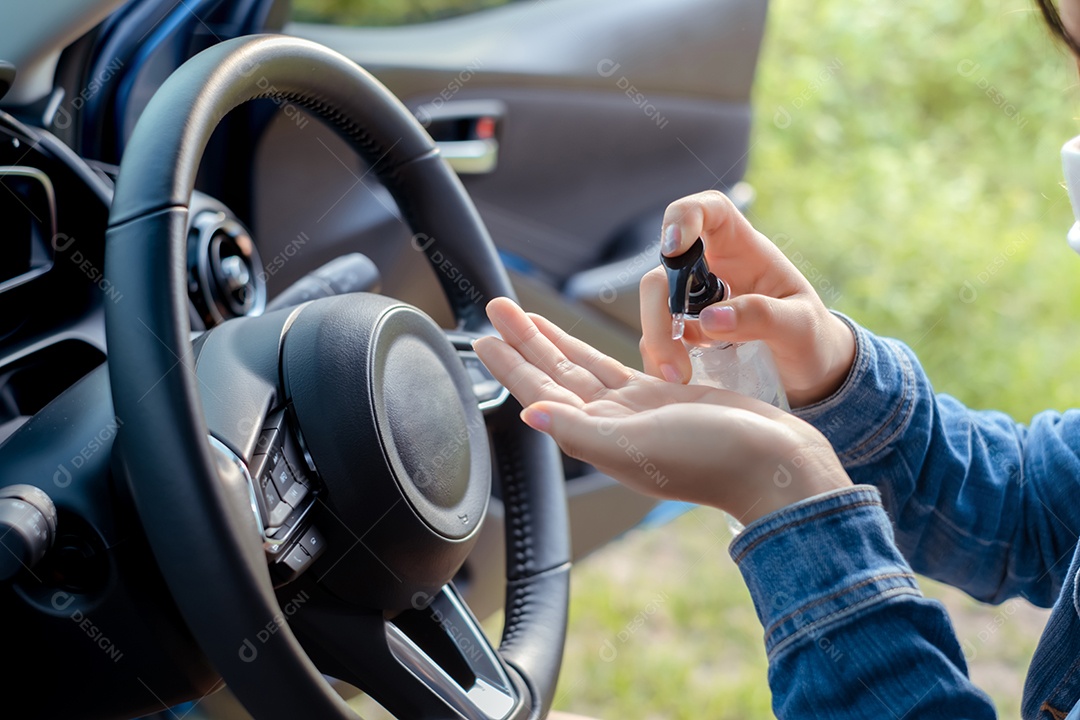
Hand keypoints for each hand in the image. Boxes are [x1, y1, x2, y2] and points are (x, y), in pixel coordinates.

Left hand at [473, 298, 851, 524]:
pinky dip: (593, 352)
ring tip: (525, 317)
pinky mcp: (665, 398)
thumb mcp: (638, 446)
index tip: (483, 338)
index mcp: (599, 435)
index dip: (511, 364)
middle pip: (555, 373)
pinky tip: (579, 344)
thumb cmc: (711, 461)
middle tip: (496, 308)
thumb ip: (581, 431)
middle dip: (524, 341)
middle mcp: (612, 423)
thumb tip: (530, 414)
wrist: (773, 463)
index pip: (542, 391)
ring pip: (583, 367)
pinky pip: (616, 367)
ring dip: (553, 341)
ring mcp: (637, 410)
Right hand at [640, 190, 854, 407]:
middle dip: (659, 312)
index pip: (710, 210)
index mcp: (744, 251)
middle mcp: (712, 269)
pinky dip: (658, 358)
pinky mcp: (686, 330)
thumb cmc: (812, 338)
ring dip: (657, 342)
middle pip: (664, 271)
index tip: (673, 248)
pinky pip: (657, 336)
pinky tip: (677, 380)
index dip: (685, 216)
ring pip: (655, 306)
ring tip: (677, 378)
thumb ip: (762, 318)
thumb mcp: (800, 328)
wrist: (811, 373)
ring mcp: (695, 300)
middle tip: (673, 358)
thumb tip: (709, 320)